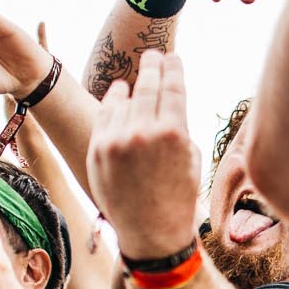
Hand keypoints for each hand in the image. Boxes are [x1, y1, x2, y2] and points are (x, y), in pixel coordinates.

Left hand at [87, 51, 202, 260]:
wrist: (151, 232)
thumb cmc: (178, 197)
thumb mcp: (191, 158)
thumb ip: (179, 126)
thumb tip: (167, 100)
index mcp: (173, 134)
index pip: (172, 87)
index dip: (173, 68)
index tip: (173, 57)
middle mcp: (142, 132)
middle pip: (147, 86)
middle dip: (152, 67)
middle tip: (154, 56)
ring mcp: (116, 140)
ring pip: (125, 100)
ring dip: (134, 88)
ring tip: (139, 78)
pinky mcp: (97, 149)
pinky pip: (105, 115)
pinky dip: (113, 102)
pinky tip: (120, 93)